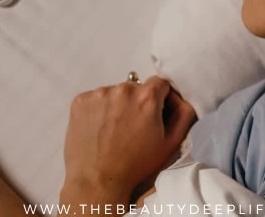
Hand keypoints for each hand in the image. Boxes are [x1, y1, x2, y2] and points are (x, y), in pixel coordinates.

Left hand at [61, 75, 196, 202]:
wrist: (98, 181)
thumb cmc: (136, 165)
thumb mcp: (171, 144)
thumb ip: (184, 114)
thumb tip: (181, 98)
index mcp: (147, 97)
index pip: (160, 83)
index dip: (160, 98)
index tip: (153, 114)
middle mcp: (124, 89)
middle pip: (136, 87)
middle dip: (137, 102)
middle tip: (132, 127)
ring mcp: (99, 93)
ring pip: (115, 92)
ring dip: (117, 105)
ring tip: (113, 130)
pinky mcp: (81, 100)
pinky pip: (95, 98)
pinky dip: (98, 109)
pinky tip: (99, 128)